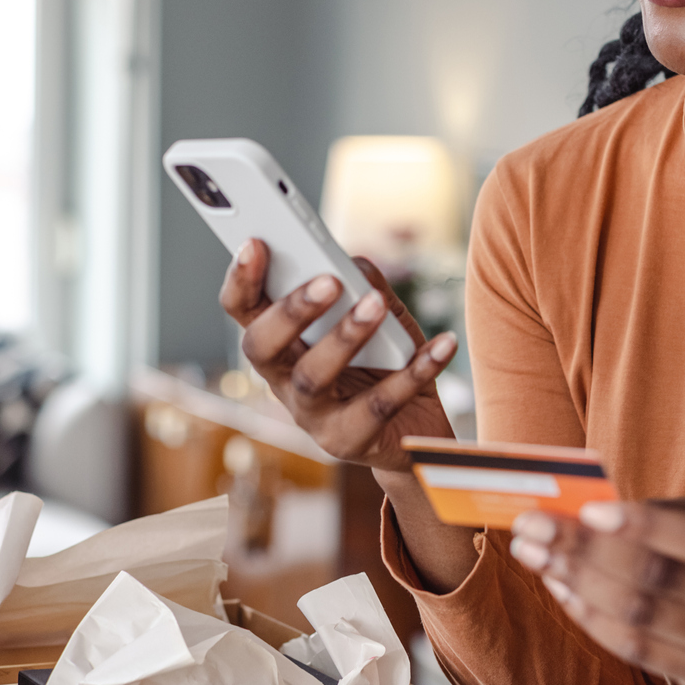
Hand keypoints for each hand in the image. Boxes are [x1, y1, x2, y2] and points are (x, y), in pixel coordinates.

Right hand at [219, 240, 456, 473]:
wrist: (415, 432)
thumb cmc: (387, 364)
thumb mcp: (380, 318)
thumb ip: (365, 286)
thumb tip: (354, 264)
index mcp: (281, 345)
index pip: (243, 310)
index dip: (241, 279)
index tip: (254, 242)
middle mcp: (284, 382)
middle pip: (262, 347)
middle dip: (290, 311)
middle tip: (328, 280)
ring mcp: (313, 417)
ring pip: (312, 378)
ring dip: (344, 337)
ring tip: (376, 305)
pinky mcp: (350, 442)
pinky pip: (381, 404)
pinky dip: (416, 370)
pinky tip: (442, 344)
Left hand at [509, 497, 684, 684]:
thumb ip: (660, 514)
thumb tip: (579, 513)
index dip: (645, 526)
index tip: (587, 510)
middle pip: (660, 580)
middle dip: (586, 550)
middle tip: (534, 527)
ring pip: (639, 617)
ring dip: (576, 581)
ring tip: (535, 554)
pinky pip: (635, 649)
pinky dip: (590, 616)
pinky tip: (561, 587)